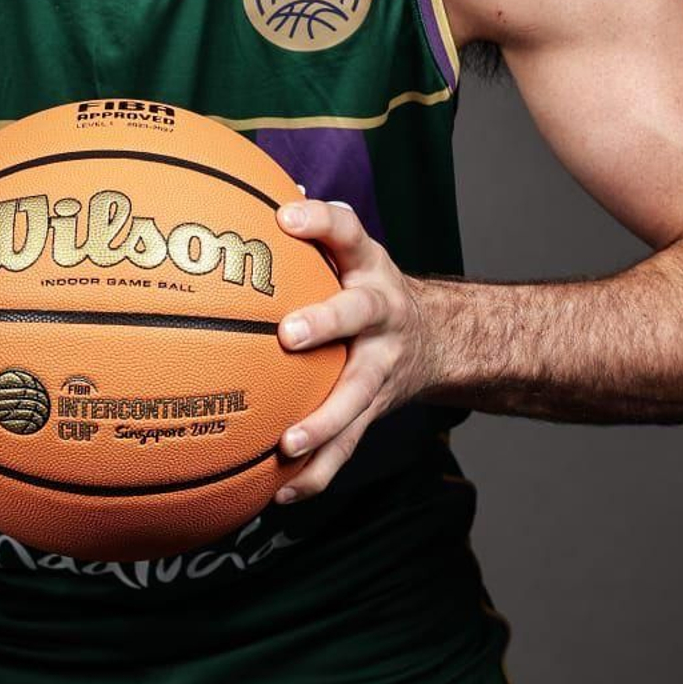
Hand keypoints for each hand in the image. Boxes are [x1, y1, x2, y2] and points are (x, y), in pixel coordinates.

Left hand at [273, 199, 433, 500]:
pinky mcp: (375, 409)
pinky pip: (347, 445)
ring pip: (357, 395)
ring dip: (325, 421)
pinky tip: (281, 495)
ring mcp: (382, 366)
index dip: (321, 220)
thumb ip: (307, 229)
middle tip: (288, 335)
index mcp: (367, 268)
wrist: (436, 340)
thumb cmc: (364, 287)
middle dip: (327, 323)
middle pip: (359, 314)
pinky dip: (318, 472)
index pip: (348, 231)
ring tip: (288, 445)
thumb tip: (246, 188)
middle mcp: (381, 314)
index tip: (286, 214)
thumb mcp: (348, 251)